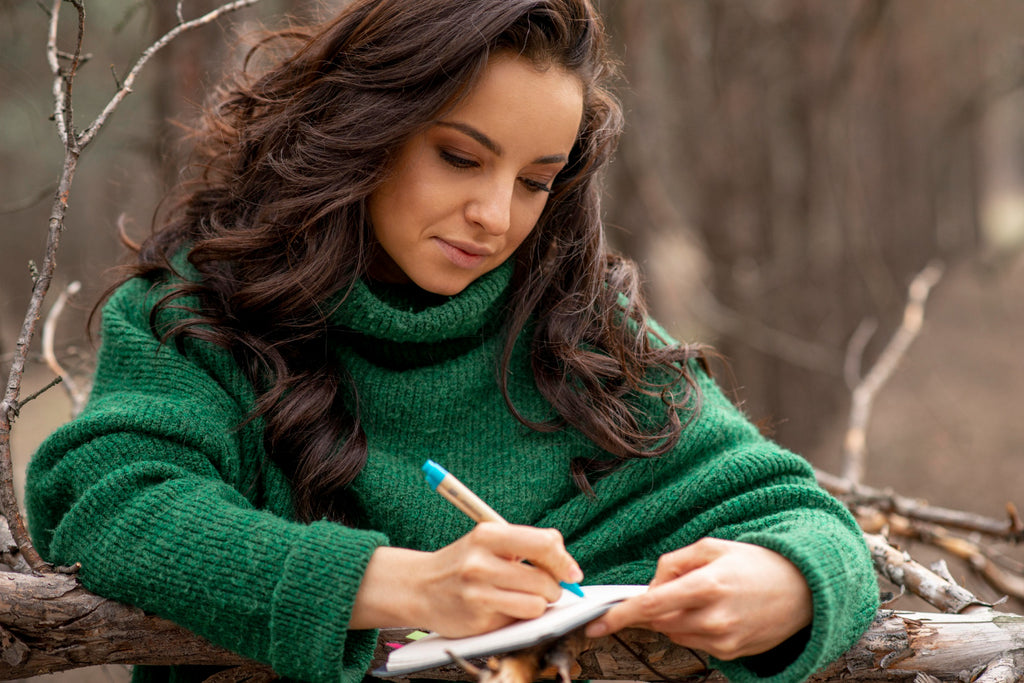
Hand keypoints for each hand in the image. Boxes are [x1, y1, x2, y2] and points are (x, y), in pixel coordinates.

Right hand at [351, 522, 582, 636]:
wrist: (420, 587)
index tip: (572, 573)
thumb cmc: (464, 563)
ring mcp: (478, 592)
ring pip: (536, 604)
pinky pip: (519, 620)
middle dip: (554, 588)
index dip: (564, 561)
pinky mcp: (478, 619)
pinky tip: (505, 608)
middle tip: (546, 588)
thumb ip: (526, 545)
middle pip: (545, 580)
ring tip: (525, 598)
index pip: (544, 544)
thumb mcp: (488, 541)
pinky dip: (520, 617)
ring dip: (539, 605)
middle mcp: (481, 562)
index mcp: (487, 534)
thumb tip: (567, 564)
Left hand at [584, 538, 811, 659]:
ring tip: (701, 597)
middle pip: (659, 622)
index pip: (652, 606)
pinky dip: (692, 629)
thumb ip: (674, 563)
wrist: (804, 590)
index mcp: (708, 586)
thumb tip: (651, 584)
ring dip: (673, 618)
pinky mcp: (731, 654)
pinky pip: (694, 644)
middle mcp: (715, 618)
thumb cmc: (759, 563)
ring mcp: (724, 640)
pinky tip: (713, 612)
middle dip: (654, 607)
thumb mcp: (712, 547)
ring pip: (674, 634)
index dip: (621, 616)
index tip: (599, 623)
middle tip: (673, 588)